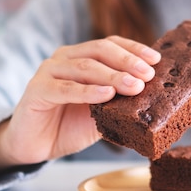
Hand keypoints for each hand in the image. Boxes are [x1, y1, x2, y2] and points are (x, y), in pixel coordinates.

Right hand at [0, 36, 160, 173]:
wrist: (34, 146)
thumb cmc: (69, 125)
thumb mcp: (102, 113)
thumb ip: (120, 102)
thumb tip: (155, 100)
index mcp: (81, 57)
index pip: (111, 44)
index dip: (134, 49)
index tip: (156, 60)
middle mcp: (65, 58)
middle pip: (100, 50)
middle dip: (127, 61)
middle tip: (148, 75)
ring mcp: (48, 71)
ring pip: (85, 67)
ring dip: (112, 76)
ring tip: (134, 86)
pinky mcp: (37, 90)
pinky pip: (65, 88)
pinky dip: (87, 91)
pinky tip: (106, 95)